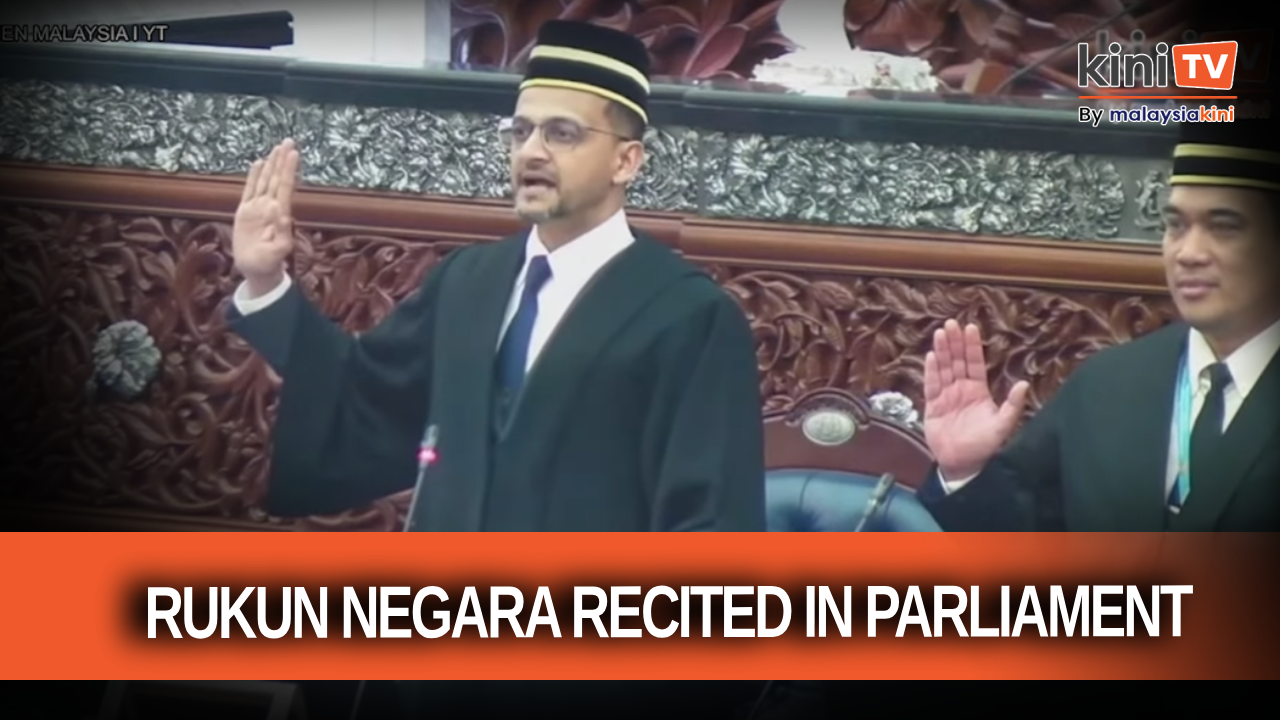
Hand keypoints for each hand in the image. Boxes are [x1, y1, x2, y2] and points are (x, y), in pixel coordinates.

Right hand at [232, 139, 299, 296]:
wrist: (256, 270)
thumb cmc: (269, 263)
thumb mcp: (278, 252)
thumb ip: (282, 234)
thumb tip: (281, 212)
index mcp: (279, 215)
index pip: (285, 187)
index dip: (289, 170)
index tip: (294, 154)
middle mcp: (270, 208)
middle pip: (277, 179)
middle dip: (283, 161)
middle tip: (289, 141)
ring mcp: (258, 208)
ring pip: (265, 181)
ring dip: (272, 164)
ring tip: (278, 147)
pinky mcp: (246, 212)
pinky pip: (249, 190)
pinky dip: (253, 176)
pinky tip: (258, 163)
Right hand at [923, 319, 1029, 479]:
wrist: (963, 465)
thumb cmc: (985, 446)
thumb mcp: (1003, 425)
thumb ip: (1012, 404)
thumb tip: (1024, 383)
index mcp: (978, 391)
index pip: (974, 363)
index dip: (972, 346)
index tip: (970, 328)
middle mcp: (961, 390)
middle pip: (956, 361)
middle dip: (954, 342)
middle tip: (951, 323)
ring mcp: (946, 397)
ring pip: (943, 369)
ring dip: (942, 351)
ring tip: (940, 333)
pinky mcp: (932, 407)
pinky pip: (931, 385)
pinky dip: (931, 371)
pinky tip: (931, 356)